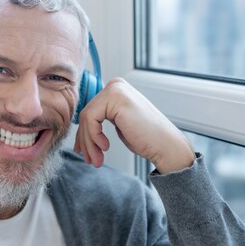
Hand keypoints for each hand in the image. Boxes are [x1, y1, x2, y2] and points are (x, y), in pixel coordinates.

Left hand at [74, 77, 194, 173]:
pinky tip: (105, 147)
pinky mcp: (115, 98)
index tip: (84, 153)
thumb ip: (101, 121)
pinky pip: (91, 119)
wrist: (165, 145)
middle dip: (86, 141)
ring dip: (89, 143)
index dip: (84, 135)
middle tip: (90, 160)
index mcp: (116, 90)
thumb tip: (79, 132)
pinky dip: (93, 137)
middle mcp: (115, 85)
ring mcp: (115, 89)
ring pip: (86, 118)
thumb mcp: (119, 124)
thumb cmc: (145, 138)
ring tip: (96, 160)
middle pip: (86, 114)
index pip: (90, 112)